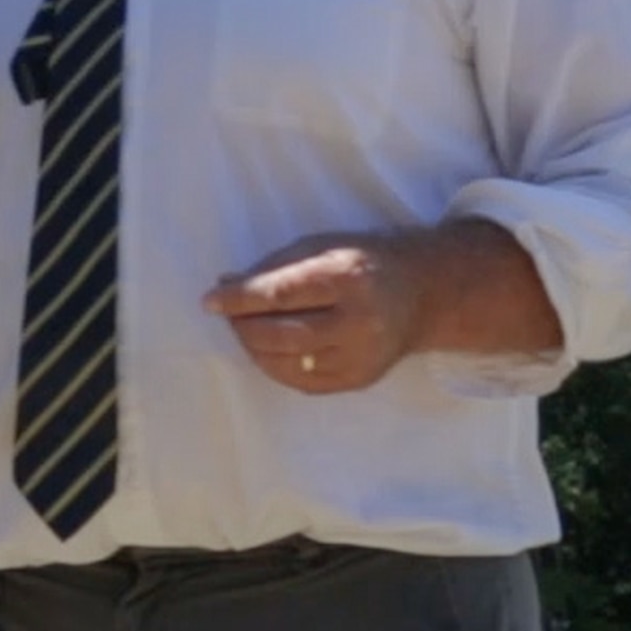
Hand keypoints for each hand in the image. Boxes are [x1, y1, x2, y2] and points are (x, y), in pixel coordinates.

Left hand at [201, 233, 423, 395]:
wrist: (419, 295)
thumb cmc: (360, 263)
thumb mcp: (320, 247)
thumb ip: (273, 267)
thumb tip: (225, 284)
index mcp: (347, 279)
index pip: (282, 295)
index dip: (240, 299)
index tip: (210, 299)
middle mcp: (358, 322)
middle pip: (284, 336)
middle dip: (244, 326)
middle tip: (226, 314)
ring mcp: (361, 357)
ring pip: (290, 365)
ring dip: (254, 348)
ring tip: (243, 330)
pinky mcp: (359, 380)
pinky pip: (304, 383)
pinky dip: (276, 368)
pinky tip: (266, 350)